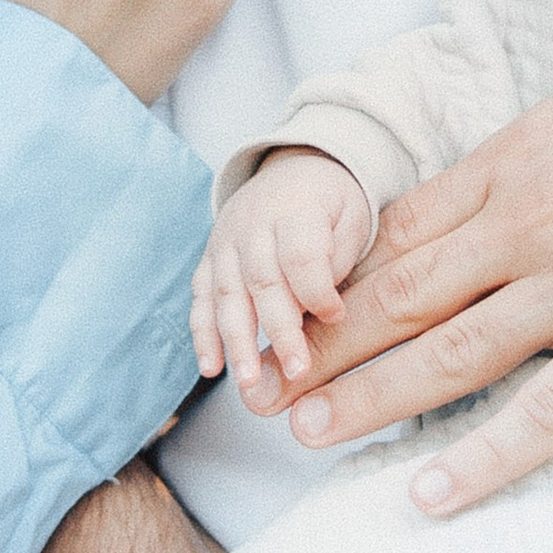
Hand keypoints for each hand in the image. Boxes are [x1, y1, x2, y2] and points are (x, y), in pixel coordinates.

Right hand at [192, 149, 373, 389]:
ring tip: (249, 381)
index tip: (336, 317)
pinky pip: (201, 298)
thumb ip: (338, 260)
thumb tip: (326, 312)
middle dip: (279, 330)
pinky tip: (211, 367)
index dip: (318, 290)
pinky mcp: (209, 261)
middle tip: (296, 370)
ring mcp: (225, 243)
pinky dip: (203, 334)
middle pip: (263, 281)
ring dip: (236, 342)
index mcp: (295, 208)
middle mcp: (253, 224)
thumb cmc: (330, 204)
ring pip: (227, 295)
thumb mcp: (351, 217)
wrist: (293, 171)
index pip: (301, 255)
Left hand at [268, 20, 552, 515]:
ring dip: (369, 398)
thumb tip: (525, 156)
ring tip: (306, 434)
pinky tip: (432, 493)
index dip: (340, 274)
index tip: (297, 307)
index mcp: (521, 160)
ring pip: (449, 355)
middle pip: (401, 295)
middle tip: (262, 383)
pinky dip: (486, 458)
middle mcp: (532, 227)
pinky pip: (547, 413)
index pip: (403, 227)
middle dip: (322, 343)